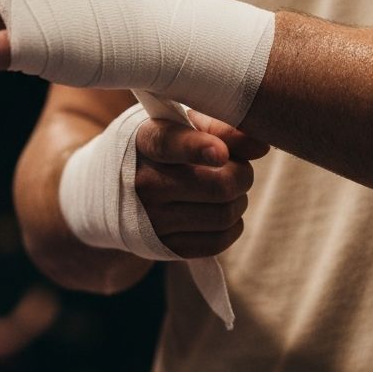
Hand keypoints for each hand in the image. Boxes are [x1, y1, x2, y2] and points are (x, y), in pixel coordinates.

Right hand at [135, 111, 269, 258]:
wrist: (112, 191)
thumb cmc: (161, 148)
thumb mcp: (179, 124)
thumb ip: (219, 127)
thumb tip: (261, 145)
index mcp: (145, 140)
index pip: (169, 144)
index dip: (197, 148)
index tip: (221, 153)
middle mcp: (143, 182)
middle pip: (218, 185)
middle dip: (242, 175)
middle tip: (237, 169)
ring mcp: (152, 218)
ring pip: (224, 215)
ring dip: (239, 201)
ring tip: (227, 190)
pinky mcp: (164, 247)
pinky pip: (218, 242)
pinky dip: (233, 226)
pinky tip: (223, 212)